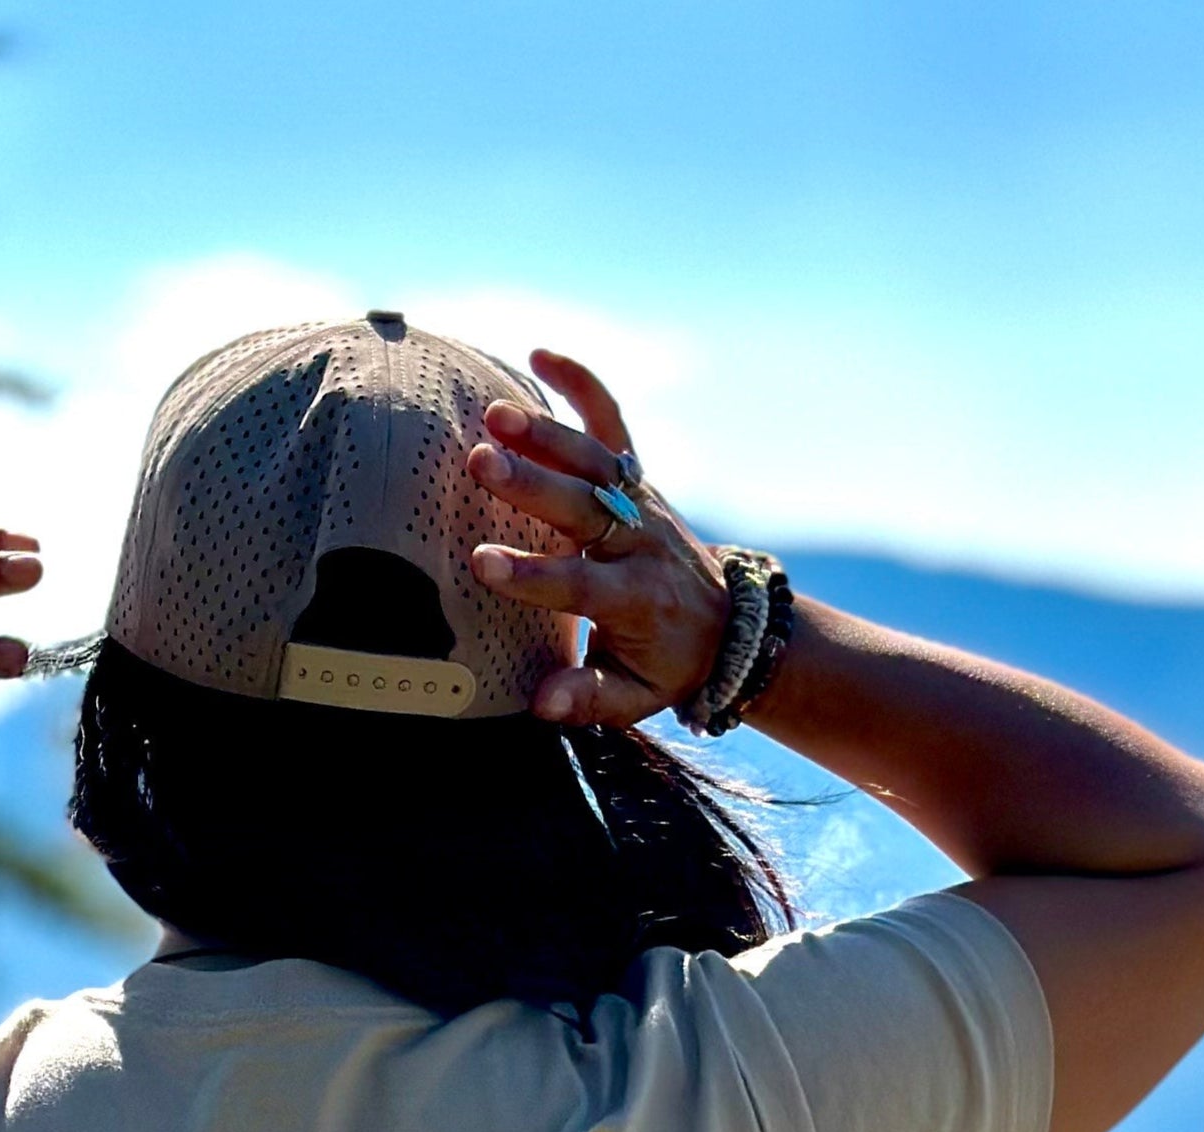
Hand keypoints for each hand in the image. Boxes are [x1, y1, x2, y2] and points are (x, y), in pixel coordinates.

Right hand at [465, 352, 728, 727]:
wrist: (724, 625)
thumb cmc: (664, 664)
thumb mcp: (634, 697)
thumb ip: (588, 700)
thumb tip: (541, 703)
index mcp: (635, 599)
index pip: (580, 585)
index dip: (532, 576)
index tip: (483, 564)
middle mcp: (639, 543)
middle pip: (583, 508)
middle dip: (532, 484)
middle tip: (479, 463)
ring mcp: (639, 503)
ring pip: (593, 460)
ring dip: (544, 433)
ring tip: (492, 413)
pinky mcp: (637, 478)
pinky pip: (611, 422)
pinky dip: (581, 384)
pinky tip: (538, 355)